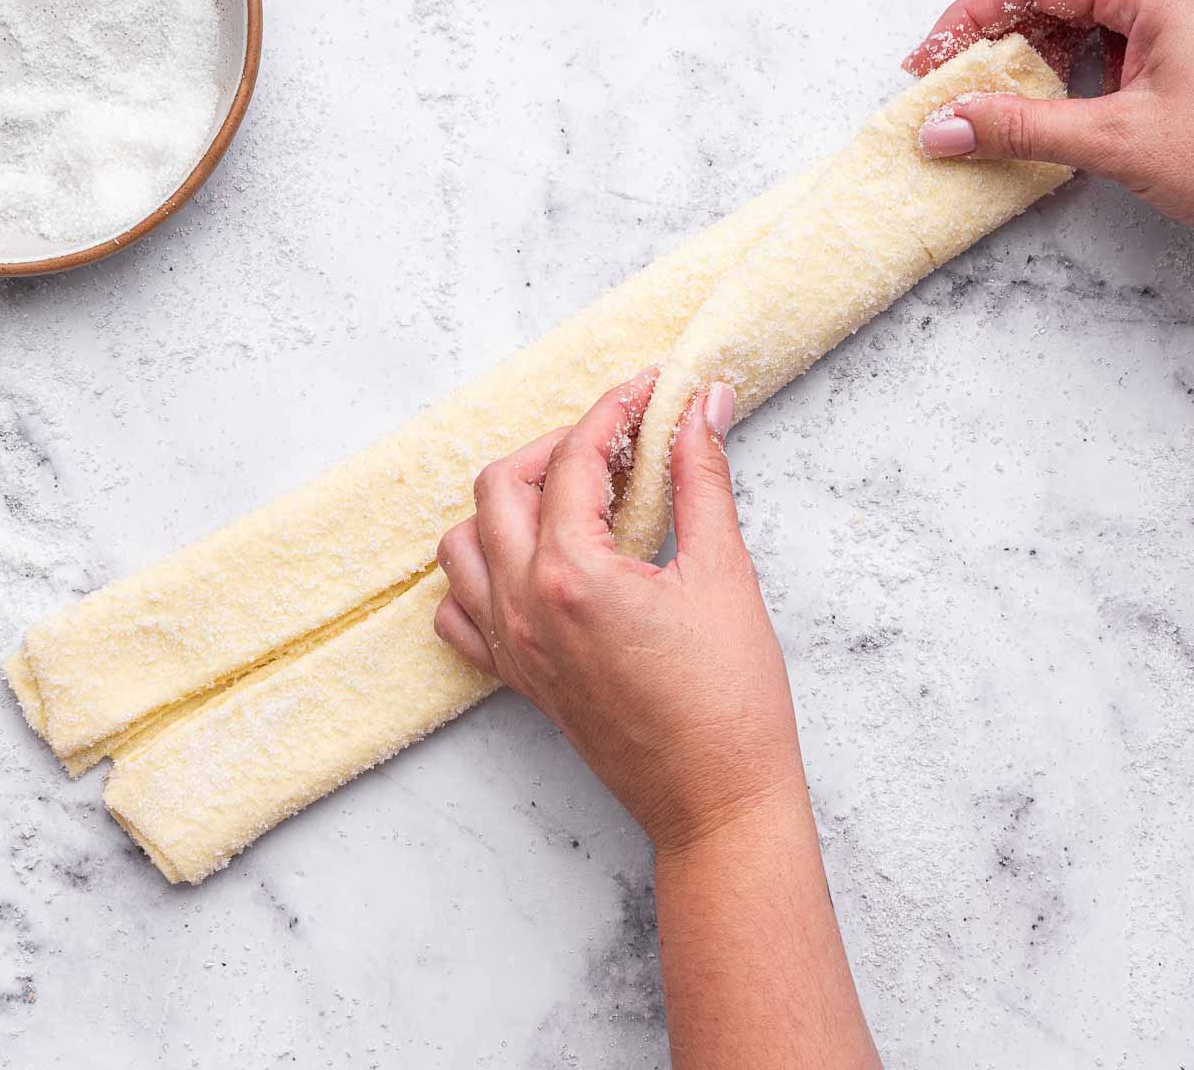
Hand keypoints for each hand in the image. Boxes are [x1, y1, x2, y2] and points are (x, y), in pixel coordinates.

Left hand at [433, 369, 807, 852]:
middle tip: (618, 446)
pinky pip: (461, 611)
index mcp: (573, 574)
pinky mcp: (518, 680)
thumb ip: (703, 479)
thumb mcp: (724, 574)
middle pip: (503, 485)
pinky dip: (481, 574)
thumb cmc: (731, 700)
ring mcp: (514, 646)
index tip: (652, 391)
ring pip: (464, 543)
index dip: (616, 411)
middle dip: (558, 448)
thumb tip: (704, 407)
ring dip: (509, 505)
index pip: (576, 460)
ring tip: (574, 500)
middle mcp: (525, 606)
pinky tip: (534, 566)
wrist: (717, 801)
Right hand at [907, 0, 1193, 257]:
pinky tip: (1052, 107)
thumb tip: (947, 126)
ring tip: (995, 102)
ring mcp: (1187, 19)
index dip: (969, 15)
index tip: (930, 60)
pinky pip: (1115, 42)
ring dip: (1034, 54)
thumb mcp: (1113, 141)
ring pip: (1085, 16)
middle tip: (952, 84)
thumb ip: (1019, 128)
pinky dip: (1073, 69)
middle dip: (996, 34)